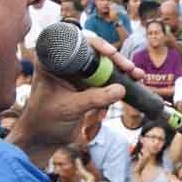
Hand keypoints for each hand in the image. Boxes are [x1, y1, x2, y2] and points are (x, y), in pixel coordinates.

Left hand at [10, 32, 125, 161]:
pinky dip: (120, 81)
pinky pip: (107, 79)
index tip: (110, 53)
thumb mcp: (69, 107)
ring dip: (121, 69)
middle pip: (94, 52)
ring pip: (104, 65)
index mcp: (52, 60)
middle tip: (128, 67)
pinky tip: (134, 82)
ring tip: (137, 75)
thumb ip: (93, 99)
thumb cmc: (45, 119)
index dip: (96, 45)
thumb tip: (120, 89)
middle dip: (114, 59)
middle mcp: (65, 63)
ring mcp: (78, 74)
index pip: (76, 44)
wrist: (44, 138)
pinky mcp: (88, 85)